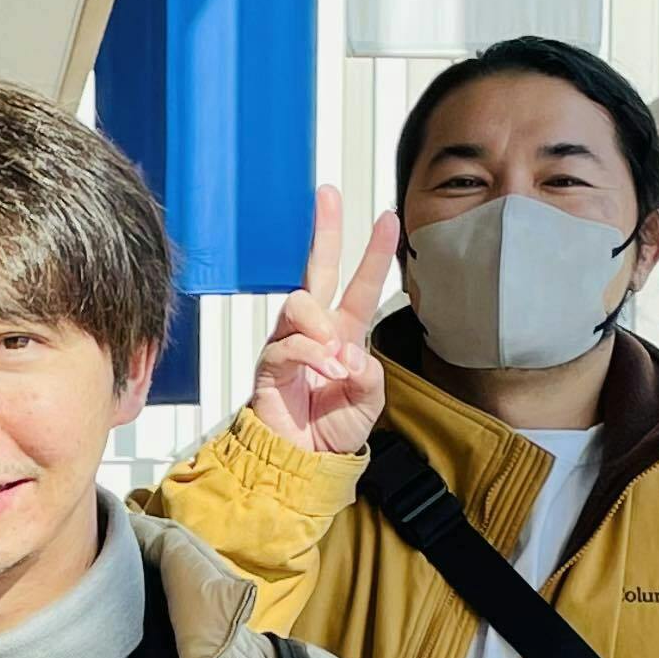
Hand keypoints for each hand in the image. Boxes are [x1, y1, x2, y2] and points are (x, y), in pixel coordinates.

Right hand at [244, 185, 401, 455]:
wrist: (303, 462)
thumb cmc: (332, 430)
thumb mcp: (368, 401)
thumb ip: (368, 374)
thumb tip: (347, 351)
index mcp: (344, 334)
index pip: (360, 284)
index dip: (374, 253)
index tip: (388, 218)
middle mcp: (316, 331)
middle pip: (317, 270)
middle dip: (325, 231)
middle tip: (329, 196)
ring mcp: (289, 344)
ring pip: (300, 303)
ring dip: (322, 325)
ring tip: (335, 359)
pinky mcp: (270, 365)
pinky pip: (287, 345)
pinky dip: (310, 355)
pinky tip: (324, 371)